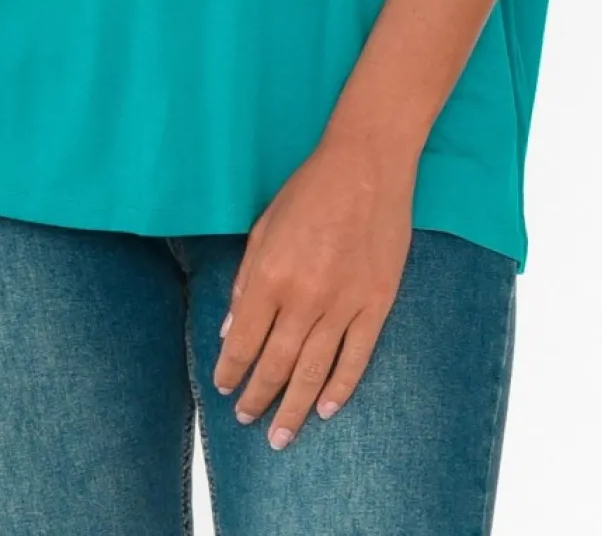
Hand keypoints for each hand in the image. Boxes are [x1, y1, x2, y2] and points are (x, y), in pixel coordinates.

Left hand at [211, 135, 415, 448]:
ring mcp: (345, 303)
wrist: (366, 166)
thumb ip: (247, 281)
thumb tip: (231, 331)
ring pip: (316, 371)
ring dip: (295, 407)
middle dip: (258, 396)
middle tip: (247, 419)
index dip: (231, 369)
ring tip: (280, 435)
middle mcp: (305, 296)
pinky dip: (341, 388)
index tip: (223, 388)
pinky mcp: (377, 303)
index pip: (243, 340)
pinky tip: (327, 409)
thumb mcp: (264, 228)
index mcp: (271, 274)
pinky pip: (357, 357)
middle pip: (278, 364)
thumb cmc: (309, 191)